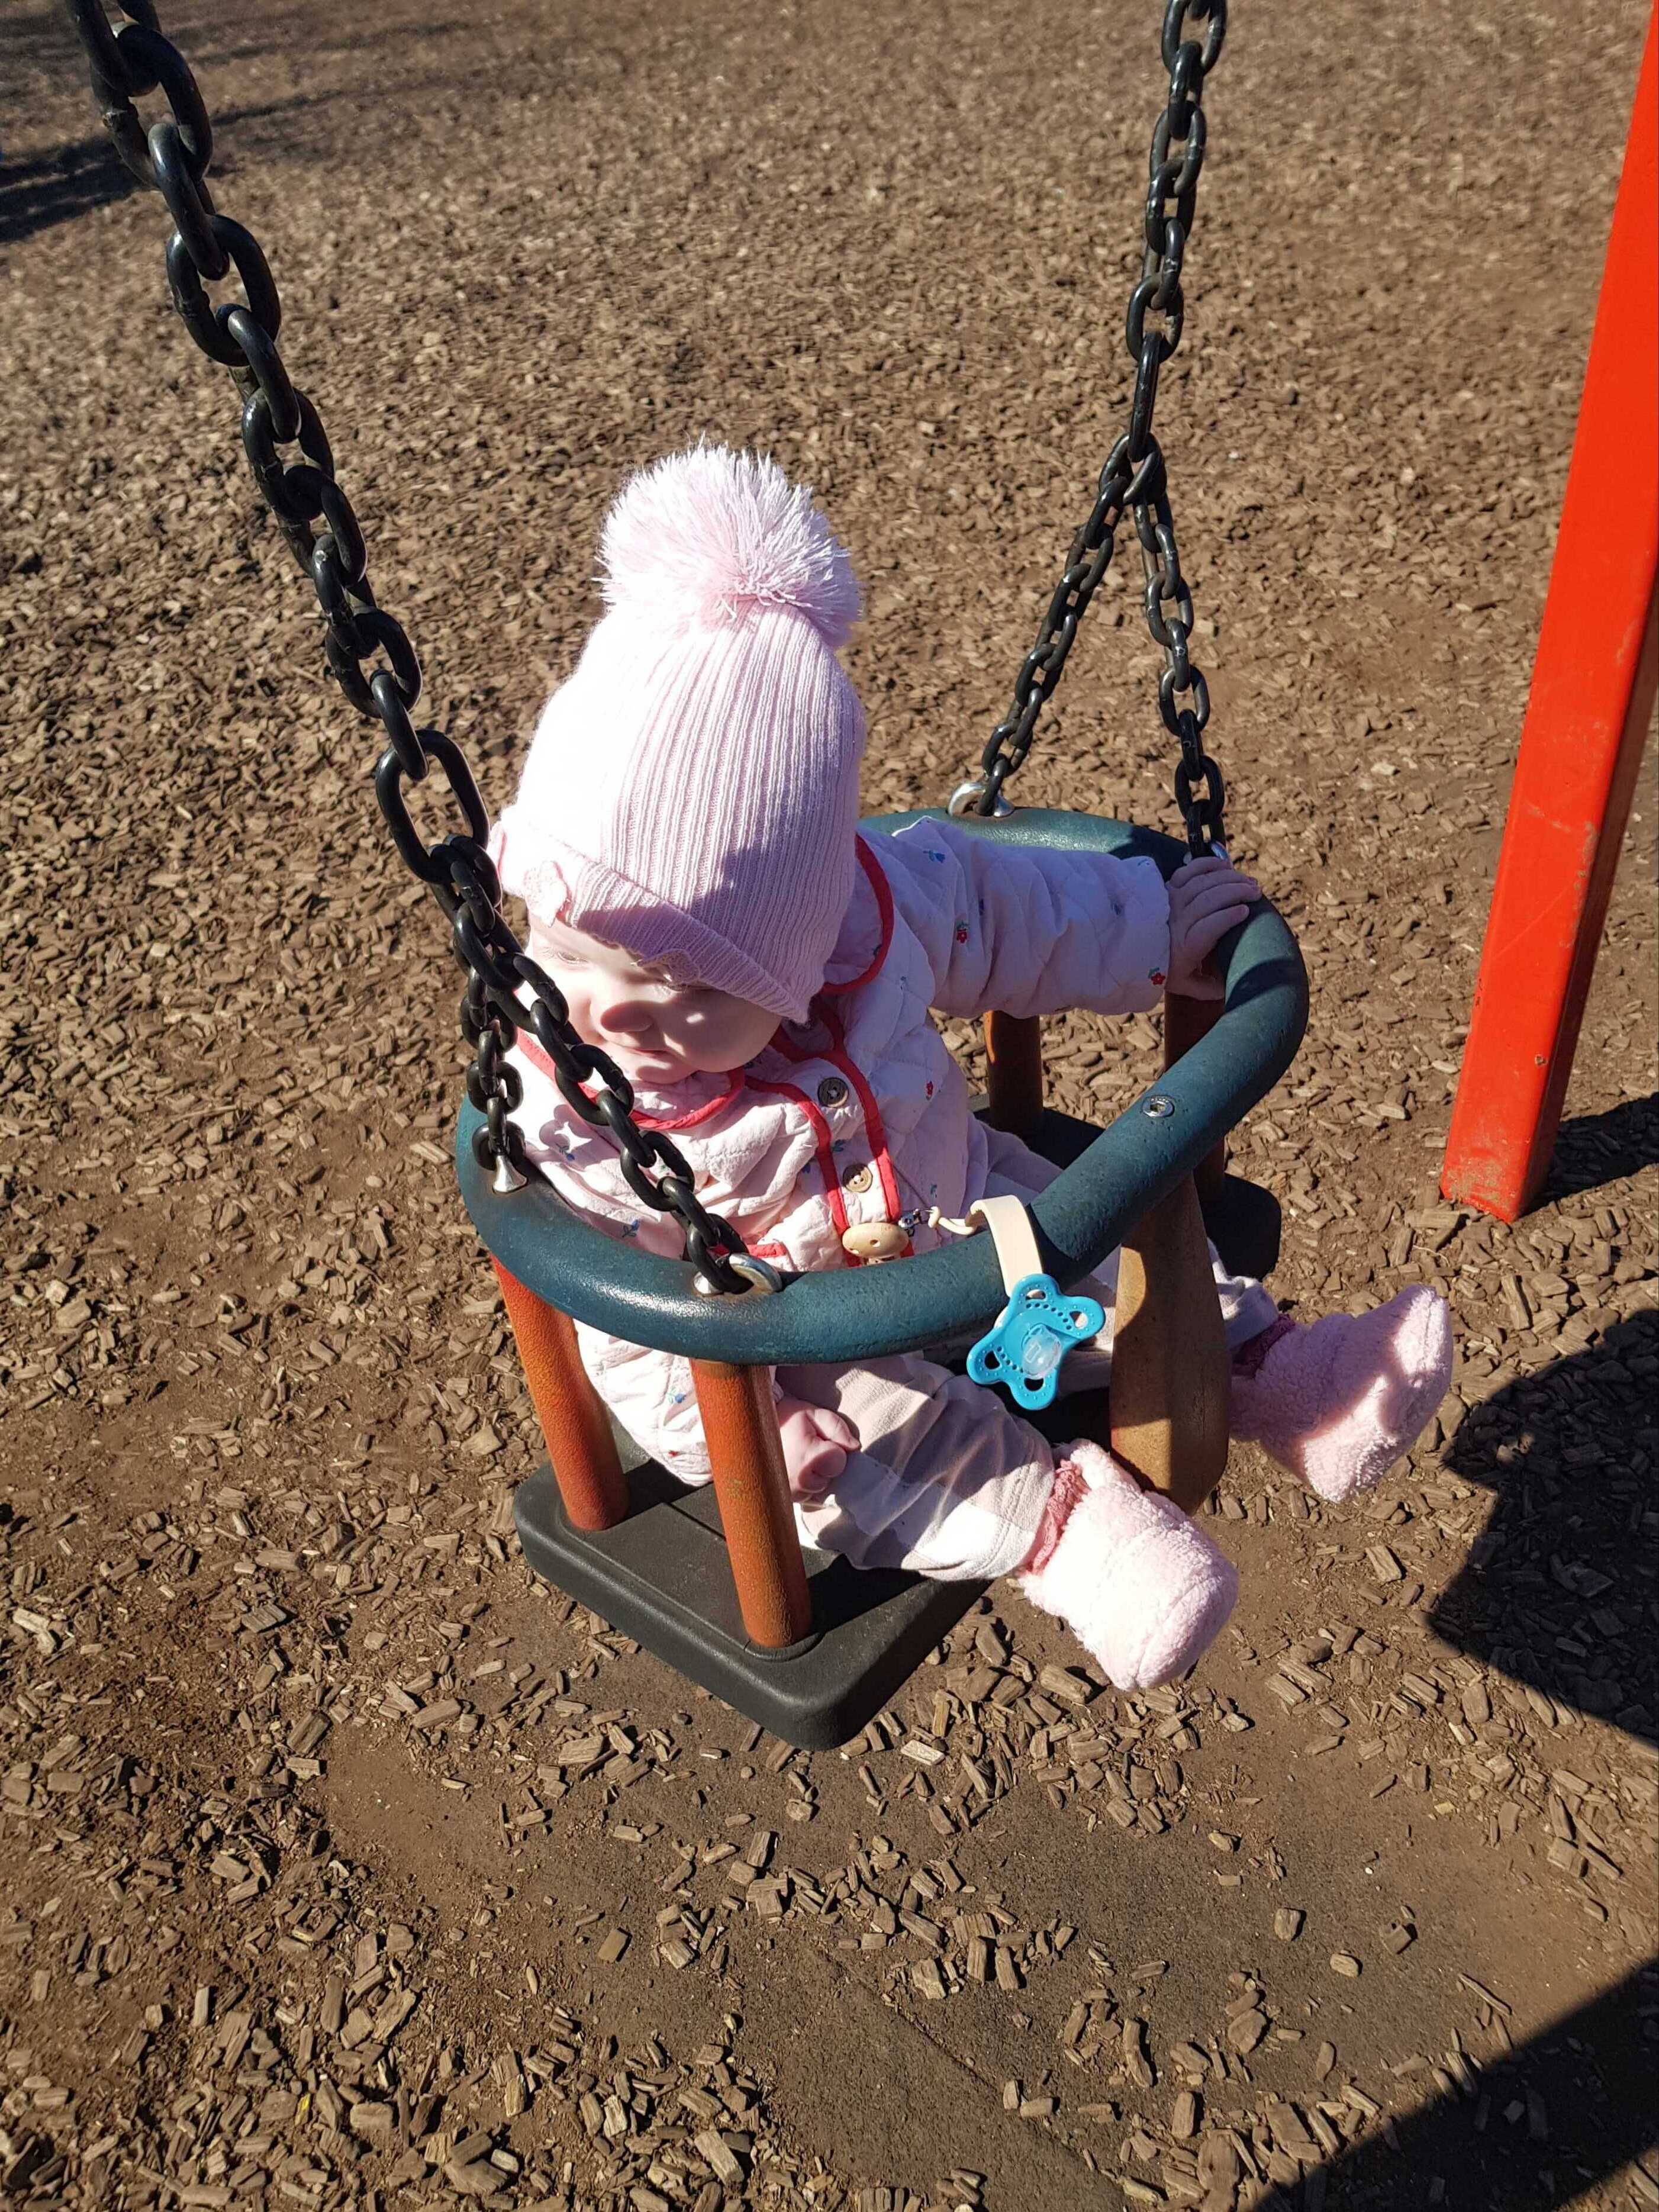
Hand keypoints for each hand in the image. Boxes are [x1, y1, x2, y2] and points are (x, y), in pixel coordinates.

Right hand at [776, 1394, 860, 1498]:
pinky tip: (795, 1469)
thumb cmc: (788, 1418)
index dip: (834, 1450)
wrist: (756, 1426)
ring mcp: (789, 1492)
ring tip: (800, 1458)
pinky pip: (806, 1496)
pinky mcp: (784, 1497)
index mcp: (807, 1457)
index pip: (839, 1462)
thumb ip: (838, 1428)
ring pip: (818, 1489)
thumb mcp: (815, 1414)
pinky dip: (805, 1485)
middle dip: (825, 1464)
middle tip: (808, 1448)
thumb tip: (855, 1447)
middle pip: (830, 1478)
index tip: (821, 1440)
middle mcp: (797, 1480)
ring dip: (815, 1476)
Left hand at [1166, 853, 1259, 1000]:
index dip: (1228, 917)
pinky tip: (1226, 865)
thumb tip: (1228, 989)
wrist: (1129, 947)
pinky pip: (1189, 870)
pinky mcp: (1168, 887)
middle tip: (1256, 892)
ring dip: (1229, 879)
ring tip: (1248, 882)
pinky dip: (1208, 865)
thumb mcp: (1183, 983)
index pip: (1208, 927)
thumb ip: (1206, 988)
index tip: (1245, 911)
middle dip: (1236, 892)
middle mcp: (1177, 920)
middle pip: (1209, 899)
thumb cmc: (1160, 966)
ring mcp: (1172, 900)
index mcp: (1184, 946)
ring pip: (1203, 883)